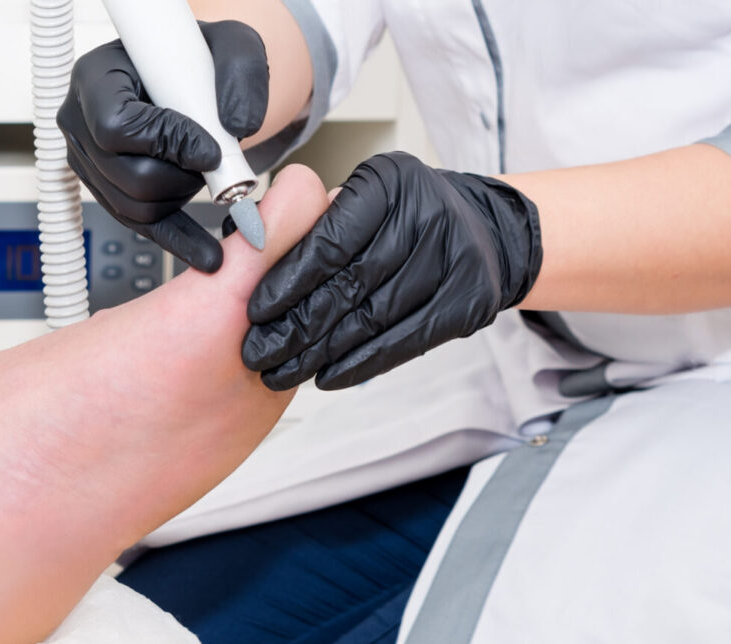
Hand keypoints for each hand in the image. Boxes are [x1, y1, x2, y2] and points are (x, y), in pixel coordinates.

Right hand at [58, 20, 268, 272]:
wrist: (189, 76)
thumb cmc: (197, 56)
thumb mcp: (231, 43)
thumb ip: (241, 73)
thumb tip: (238, 126)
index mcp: (95, 77)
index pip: (115, 126)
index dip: (166, 143)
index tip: (210, 149)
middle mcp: (80, 122)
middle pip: (125, 175)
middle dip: (182, 177)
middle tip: (216, 160)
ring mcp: (89, 161)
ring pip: (133, 206)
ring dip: (183, 198)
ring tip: (211, 176)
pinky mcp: (108, 189)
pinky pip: (140, 226)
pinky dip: (178, 240)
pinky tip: (208, 254)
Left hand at [243, 152, 543, 390]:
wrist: (484, 231)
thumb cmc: (403, 216)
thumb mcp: (362, 197)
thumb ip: (314, 222)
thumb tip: (246, 252)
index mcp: (388, 181)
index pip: (330, 241)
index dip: (288, 281)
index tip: (255, 312)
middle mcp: (427, 214)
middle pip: (350, 283)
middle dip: (297, 324)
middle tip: (258, 354)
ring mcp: (456, 258)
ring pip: (374, 317)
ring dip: (323, 351)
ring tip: (283, 371)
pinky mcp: (470, 300)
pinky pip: (406, 340)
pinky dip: (362, 362)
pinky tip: (327, 375)